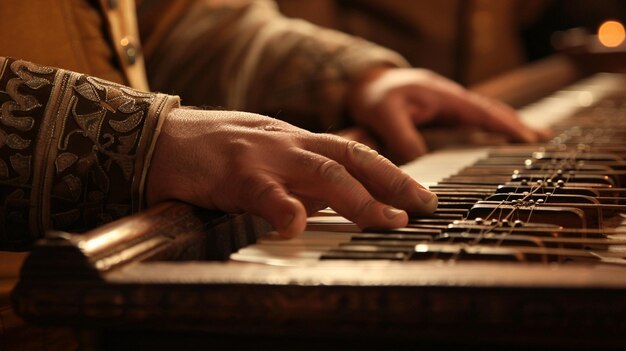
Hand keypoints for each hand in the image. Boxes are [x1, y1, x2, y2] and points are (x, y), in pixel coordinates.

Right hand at [146, 108, 436, 237]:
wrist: (163, 138)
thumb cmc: (217, 152)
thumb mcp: (268, 156)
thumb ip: (299, 176)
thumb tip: (334, 201)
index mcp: (298, 141)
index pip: (355, 152)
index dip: (391, 172)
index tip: (419, 195)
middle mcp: (290, 143)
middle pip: (352, 157)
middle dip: (392, 181)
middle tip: (421, 206)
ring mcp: (266, 157)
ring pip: (323, 172)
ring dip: (360, 198)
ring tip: (387, 219)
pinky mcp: (235, 175)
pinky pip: (266, 193)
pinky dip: (285, 209)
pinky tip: (297, 227)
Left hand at [348, 67, 548, 163]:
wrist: (368, 83)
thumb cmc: (376, 96)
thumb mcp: (385, 115)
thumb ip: (403, 139)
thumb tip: (422, 165)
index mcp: (444, 96)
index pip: (482, 111)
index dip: (505, 125)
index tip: (528, 138)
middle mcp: (453, 99)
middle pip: (492, 111)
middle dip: (517, 124)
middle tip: (544, 139)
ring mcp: (451, 106)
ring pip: (486, 115)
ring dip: (509, 126)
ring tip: (534, 138)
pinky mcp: (445, 114)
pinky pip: (474, 121)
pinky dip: (492, 127)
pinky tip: (500, 138)